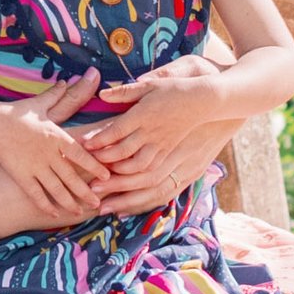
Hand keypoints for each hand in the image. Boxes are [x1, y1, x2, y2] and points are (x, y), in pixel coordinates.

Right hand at [0, 73, 102, 222]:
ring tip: (79, 212)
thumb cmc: (16, 114)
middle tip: (98, 202)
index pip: (81, 154)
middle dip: (86, 192)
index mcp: (57, 137)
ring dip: (69, 202)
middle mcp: (49, 154)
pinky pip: (37, 194)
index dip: (95, 166)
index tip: (107, 175)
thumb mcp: (38, 104)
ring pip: (56, 189)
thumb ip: (56, 96)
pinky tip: (55, 214)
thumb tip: (66, 81)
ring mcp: (35, 167)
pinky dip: (46, 205)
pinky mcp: (22, 176)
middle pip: (72, 177)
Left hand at [78, 57, 241, 209]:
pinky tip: (126, 209)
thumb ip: (127, 92)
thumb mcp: (152, 85)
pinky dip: (143, 199)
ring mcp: (169, 152)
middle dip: (110, 177)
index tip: (84, 149)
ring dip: (125, 193)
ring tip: (104, 205)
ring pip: (145, 178)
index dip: (101, 142)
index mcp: (147, 116)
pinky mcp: (178, 162)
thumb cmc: (178, 90)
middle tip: (90, 188)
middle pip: (130, 161)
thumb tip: (102, 94)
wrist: (209, 101)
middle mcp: (156, 137)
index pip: (119, 131)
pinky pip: (161, 186)